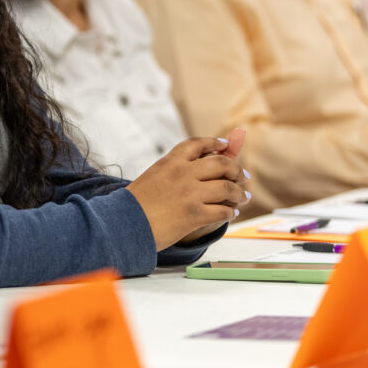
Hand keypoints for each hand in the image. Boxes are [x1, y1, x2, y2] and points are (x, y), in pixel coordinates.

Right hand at [126, 137, 250, 249]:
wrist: (124, 223)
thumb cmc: (134, 204)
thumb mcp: (152, 177)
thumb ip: (173, 171)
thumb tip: (198, 171)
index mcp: (170, 161)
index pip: (198, 144)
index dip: (215, 143)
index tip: (226, 146)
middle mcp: (182, 173)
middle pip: (220, 163)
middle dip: (236, 169)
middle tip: (243, 176)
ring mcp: (189, 193)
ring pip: (227, 187)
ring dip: (239, 193)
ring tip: (243, 197)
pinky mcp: (194, 214)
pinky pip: (223, 210)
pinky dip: (230, 212)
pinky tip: (231, 213)